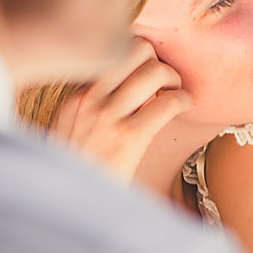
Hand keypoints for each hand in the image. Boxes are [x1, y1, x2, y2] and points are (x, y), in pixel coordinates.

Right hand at [44, 37, 189, 180]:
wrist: (69, 205)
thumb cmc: (76, 171)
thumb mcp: (69, 130)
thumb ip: (90, 105)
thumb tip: (125, 87)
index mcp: (73, 94)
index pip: (110, 50)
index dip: (135, 57)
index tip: (144, 72)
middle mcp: (88, 98)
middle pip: (134, 48)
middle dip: (155, 59)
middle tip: (162, 79)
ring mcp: (107, 116)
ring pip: (153, 70)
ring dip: (173, 77)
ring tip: (174, 91)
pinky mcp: (129, 137)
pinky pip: (167, 103)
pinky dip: (183, 100)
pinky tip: (184, 106)